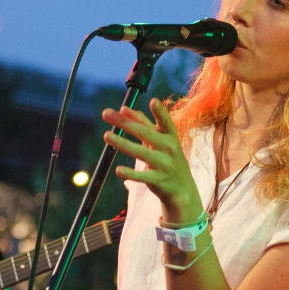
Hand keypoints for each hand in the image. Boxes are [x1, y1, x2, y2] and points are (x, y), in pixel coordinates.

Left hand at [102, 98, 202, 222]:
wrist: (182, 189)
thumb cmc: (168, 158)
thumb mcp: (162, 141)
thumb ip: (145, 124)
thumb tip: (125, 109)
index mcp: (170, 136)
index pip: (165, 122)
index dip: (160, 112)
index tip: (153, 101)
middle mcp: (169, 148)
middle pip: (144, 133)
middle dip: (124, 123)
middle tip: (106, 114)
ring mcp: (164, 164)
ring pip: (140, 153)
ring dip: (122, 143)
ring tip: (106, 136)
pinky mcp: (158, 180)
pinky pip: (142, 176)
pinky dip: (130, 174)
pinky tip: (119, 170)